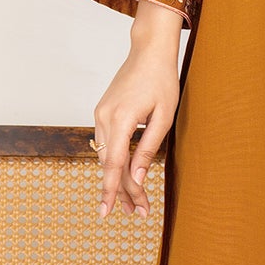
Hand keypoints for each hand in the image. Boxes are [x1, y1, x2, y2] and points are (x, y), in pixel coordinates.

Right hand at [94, 0, 184, 219]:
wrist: (148, 51)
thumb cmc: (162, 81)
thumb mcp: (164, 117)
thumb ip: (149, 148)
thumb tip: (140, 179)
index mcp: (121, 119)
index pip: (113, 164)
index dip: (111, 191)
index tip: (106, 213)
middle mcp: (104, 118)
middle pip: (110, 164)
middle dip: (122, 191)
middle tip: (137, 213)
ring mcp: (100, 114)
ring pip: (106, 156)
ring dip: (118, 179)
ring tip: (132, 203)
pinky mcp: (102, 112)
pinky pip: (106, 144)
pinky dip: (115, 162)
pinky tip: (125, 177)